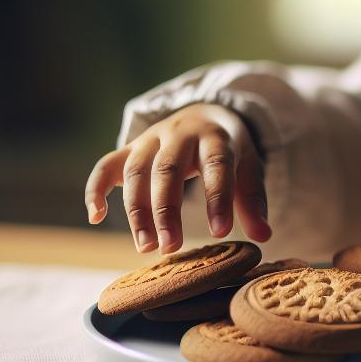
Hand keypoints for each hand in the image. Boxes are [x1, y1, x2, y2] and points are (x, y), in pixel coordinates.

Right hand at [83, 103, 269, 254]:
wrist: (204, 114)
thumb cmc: (228, 150)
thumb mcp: (248, 167)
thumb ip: (253, 201)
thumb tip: (264, 237)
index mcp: (216, 136)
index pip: (217, 166)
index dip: (218, 198)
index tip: (220, 233)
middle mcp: (180, 133)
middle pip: (168, 169)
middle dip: (167, 210)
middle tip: (170, 248)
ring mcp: (150, 139)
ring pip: (136, 171)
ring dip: (137, 211)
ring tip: (146, 247)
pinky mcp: (129, 148)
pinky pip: (105, 166)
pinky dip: (96, 189)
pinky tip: (96, 217)